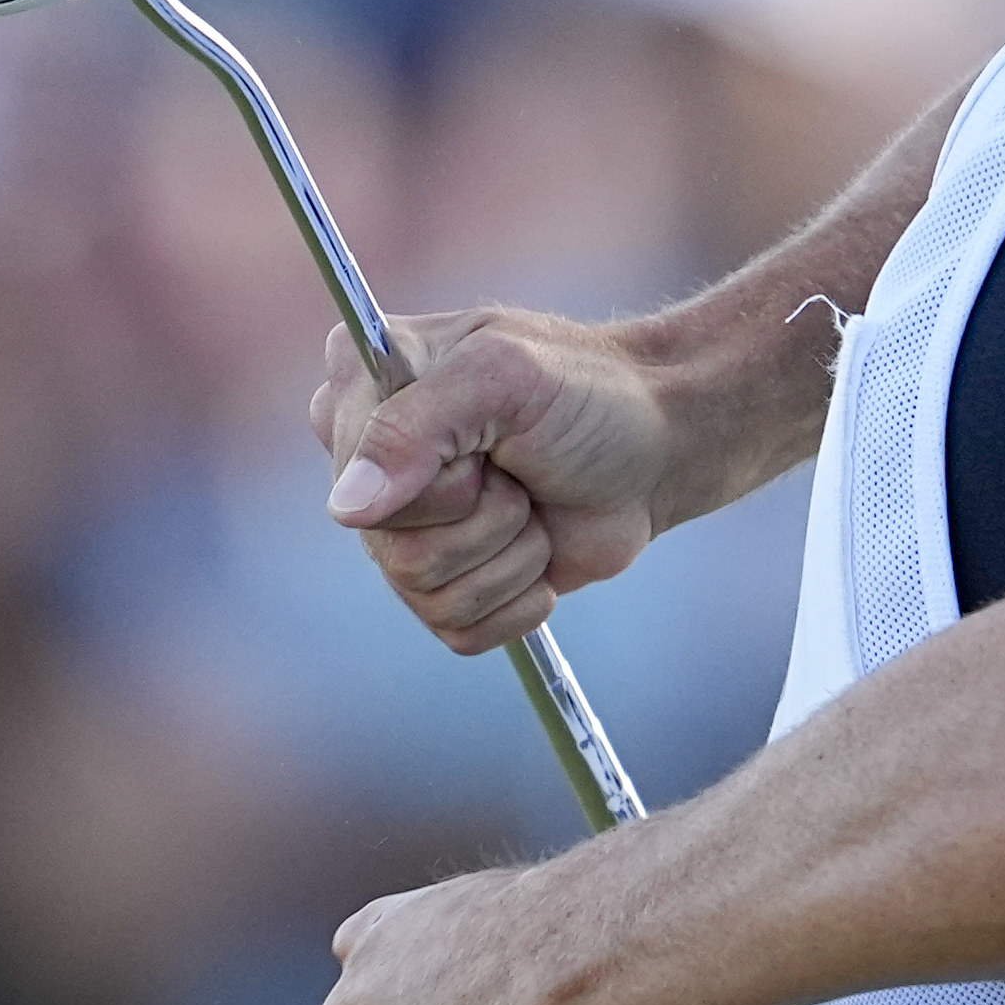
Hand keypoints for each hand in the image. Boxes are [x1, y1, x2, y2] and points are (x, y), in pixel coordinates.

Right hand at [309, 307, 676, 652]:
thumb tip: (346, 510)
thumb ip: (414, 427)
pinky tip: (541, 548)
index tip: (492, 437)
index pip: (355, 471)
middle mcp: (366, 461)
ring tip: (533, 502)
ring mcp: (402, 529)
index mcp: (362, 384)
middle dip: (486, 513)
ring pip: (423, 591)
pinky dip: (519, 597)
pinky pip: (457, 629)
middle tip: (519, 467)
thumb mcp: (504, 376)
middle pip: (389, 544)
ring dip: (510, 552)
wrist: (659, 448)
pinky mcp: (445, 586)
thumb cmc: (586, 394)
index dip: (438, 474)